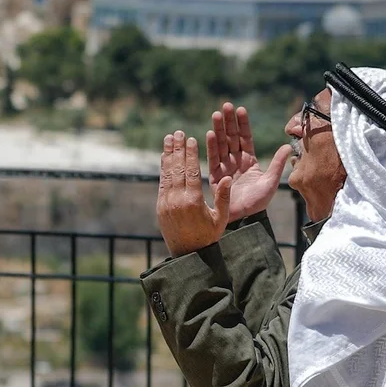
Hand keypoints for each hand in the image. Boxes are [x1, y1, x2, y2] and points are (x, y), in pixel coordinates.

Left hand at [157, 131, 231, 256]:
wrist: (187, 254)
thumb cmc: (208, 236)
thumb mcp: (220, 219)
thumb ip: (223, 198)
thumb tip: (225, 177)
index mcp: (193, 202)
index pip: (191, 172)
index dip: (190, 154)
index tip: (191, 139)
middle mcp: (177, 201)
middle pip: (177, 169)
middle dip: (177, 149)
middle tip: (178, 132)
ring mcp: (166, 203)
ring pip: (167, 173)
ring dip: (168, 154)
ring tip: (169, 138)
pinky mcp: (160, 206)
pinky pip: (162, 182)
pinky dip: (163, 168)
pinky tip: (165, 156)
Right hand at [206, 103, 291, 222]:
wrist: (245, 219)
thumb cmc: (258, 203)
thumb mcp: (271, 182)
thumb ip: (277, 163)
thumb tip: (287, 145)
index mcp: (249, 161)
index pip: (245, 138)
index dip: (242, 124)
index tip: (240, 109)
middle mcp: (236, 162)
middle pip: (231, 138)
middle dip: (228, 122)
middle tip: (225, 105)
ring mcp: (224, 168)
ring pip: (221, 145)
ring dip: (218, 130)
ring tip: (216, 114)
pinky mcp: (215, 177)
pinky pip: (213, 159)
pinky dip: (211, 147)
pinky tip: (210, 134)